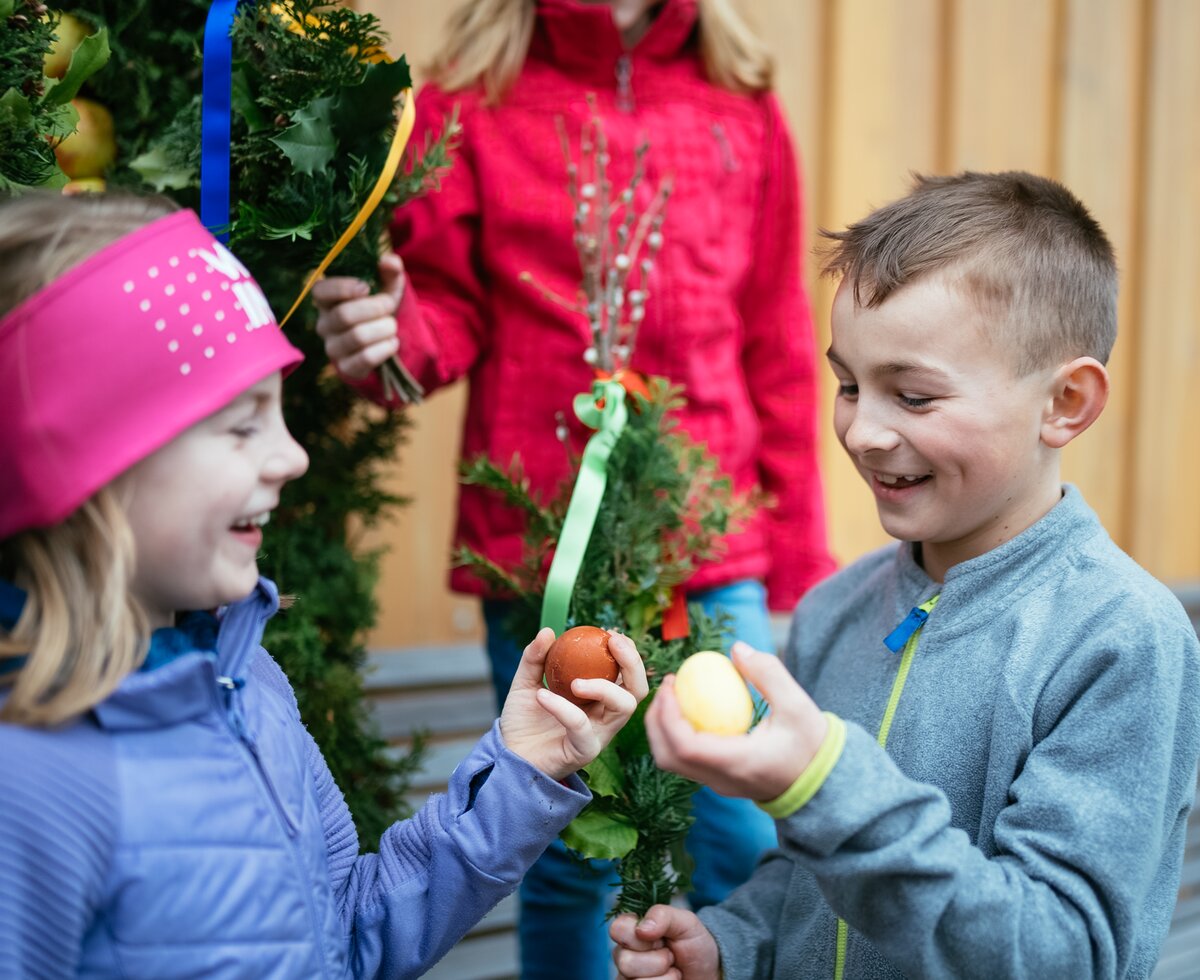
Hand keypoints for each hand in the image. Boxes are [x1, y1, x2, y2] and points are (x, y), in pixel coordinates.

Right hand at [312, 252, 404, 379]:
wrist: (385, 339)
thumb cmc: (380, 306)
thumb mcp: (387, 285)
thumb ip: (390, 270)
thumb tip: (388, 262)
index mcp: (327, 299)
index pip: (320, 291)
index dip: (342, 288)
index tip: (366, 287)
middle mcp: (324, 324)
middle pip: (344, 315)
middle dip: (376, 308)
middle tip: (389, 306)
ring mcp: (333, 347)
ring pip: (358, 337)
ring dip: (384, 328)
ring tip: (392, 326)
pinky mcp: (346, 367)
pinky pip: (366, 359)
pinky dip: (386, 348)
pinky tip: (392, 343)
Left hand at [500, 628, 647, 780]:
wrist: (508, 754)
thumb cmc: (524, 720)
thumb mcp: (526, 682)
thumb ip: (535, 658)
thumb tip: (548, 632)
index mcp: (599, 697)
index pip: (626, 673)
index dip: (627, 651)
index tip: (610, 632)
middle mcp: (606, 715)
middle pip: (638, 689)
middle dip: (633, 663)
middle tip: (613, 643)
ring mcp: (599, 734)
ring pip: (623, 707)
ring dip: (604, 687)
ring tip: (574, 681)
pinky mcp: (584, 751)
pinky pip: (582, 726)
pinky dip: (563, 708)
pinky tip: (541, 695)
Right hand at [610, 906, 719, 979]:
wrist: (708, 971)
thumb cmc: (694, 944)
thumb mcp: (686, 922)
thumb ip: (663, 916)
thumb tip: (642, 928)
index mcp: (633, 930)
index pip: (617, 929)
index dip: (638, 935)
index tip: (659, 937)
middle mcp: (626, 953)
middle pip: (625, 961)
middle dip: (658, 960)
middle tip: (671, 956)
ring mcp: (629, 976)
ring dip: (664, 977)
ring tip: (673, 970)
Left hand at [646, 642, 826, 800]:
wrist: (823, 783)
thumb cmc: (812, 745)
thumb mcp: (797, 704)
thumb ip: (768, 673)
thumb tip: (736, 648)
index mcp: (737, 764)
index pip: (685, 747)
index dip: (668, 715)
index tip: (672, 685)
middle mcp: (721, 780)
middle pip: (667, 757)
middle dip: (656, 720)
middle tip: (668, 686)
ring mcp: (718, 784)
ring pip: (672, 762)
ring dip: (663, 728)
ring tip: (675, 695)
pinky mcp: (719, 780)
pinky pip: (685, 759)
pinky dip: (676, 734)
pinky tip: (691, 708)